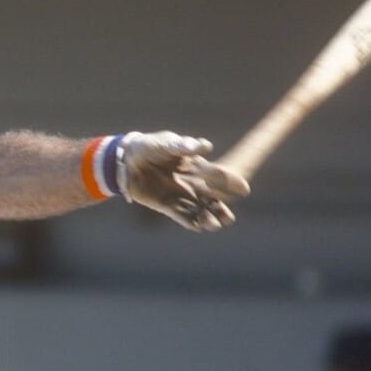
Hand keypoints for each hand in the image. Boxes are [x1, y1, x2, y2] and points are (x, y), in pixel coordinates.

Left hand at [121, 131, 249, 231]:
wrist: (126, 160)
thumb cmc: (149, 146)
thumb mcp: (166, 143)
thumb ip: (184, 146)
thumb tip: (206, 146)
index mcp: (197, 166)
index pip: (218, 175)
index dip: (231, 182)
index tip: (243, 189)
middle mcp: (192, 183)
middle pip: (212, 198)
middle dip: (221, 208)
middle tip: (228, 217)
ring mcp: (180, 195)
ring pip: (200, 210)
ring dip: (209, 218)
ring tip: (215, 224)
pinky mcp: (166, 205)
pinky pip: (182, 216)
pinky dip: (191, 222)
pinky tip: (200, 227)